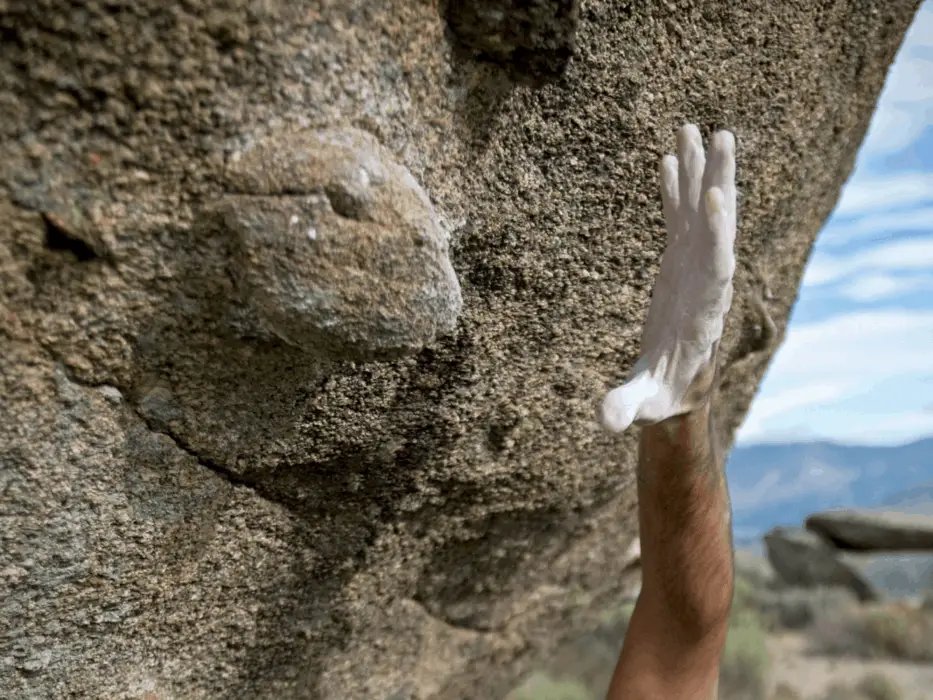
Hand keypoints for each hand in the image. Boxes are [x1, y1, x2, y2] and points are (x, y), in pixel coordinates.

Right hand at [602, 124, 736, 432]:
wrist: (676, 389)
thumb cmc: (661, 399)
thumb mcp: (642, 405)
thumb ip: (626, 408)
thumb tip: (604, 421)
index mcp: (704, 312)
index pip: (717, 267)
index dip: (716, 234)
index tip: (716, 197)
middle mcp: (707, 283)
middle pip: (718, 228)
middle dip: (719, 183)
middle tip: (722, 136)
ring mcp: (694, 269)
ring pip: (701, 213)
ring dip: (701, 172)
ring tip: (695, 128)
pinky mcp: (678, 264)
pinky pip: (678, 219)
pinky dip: (676, 189)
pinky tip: (670, 158)